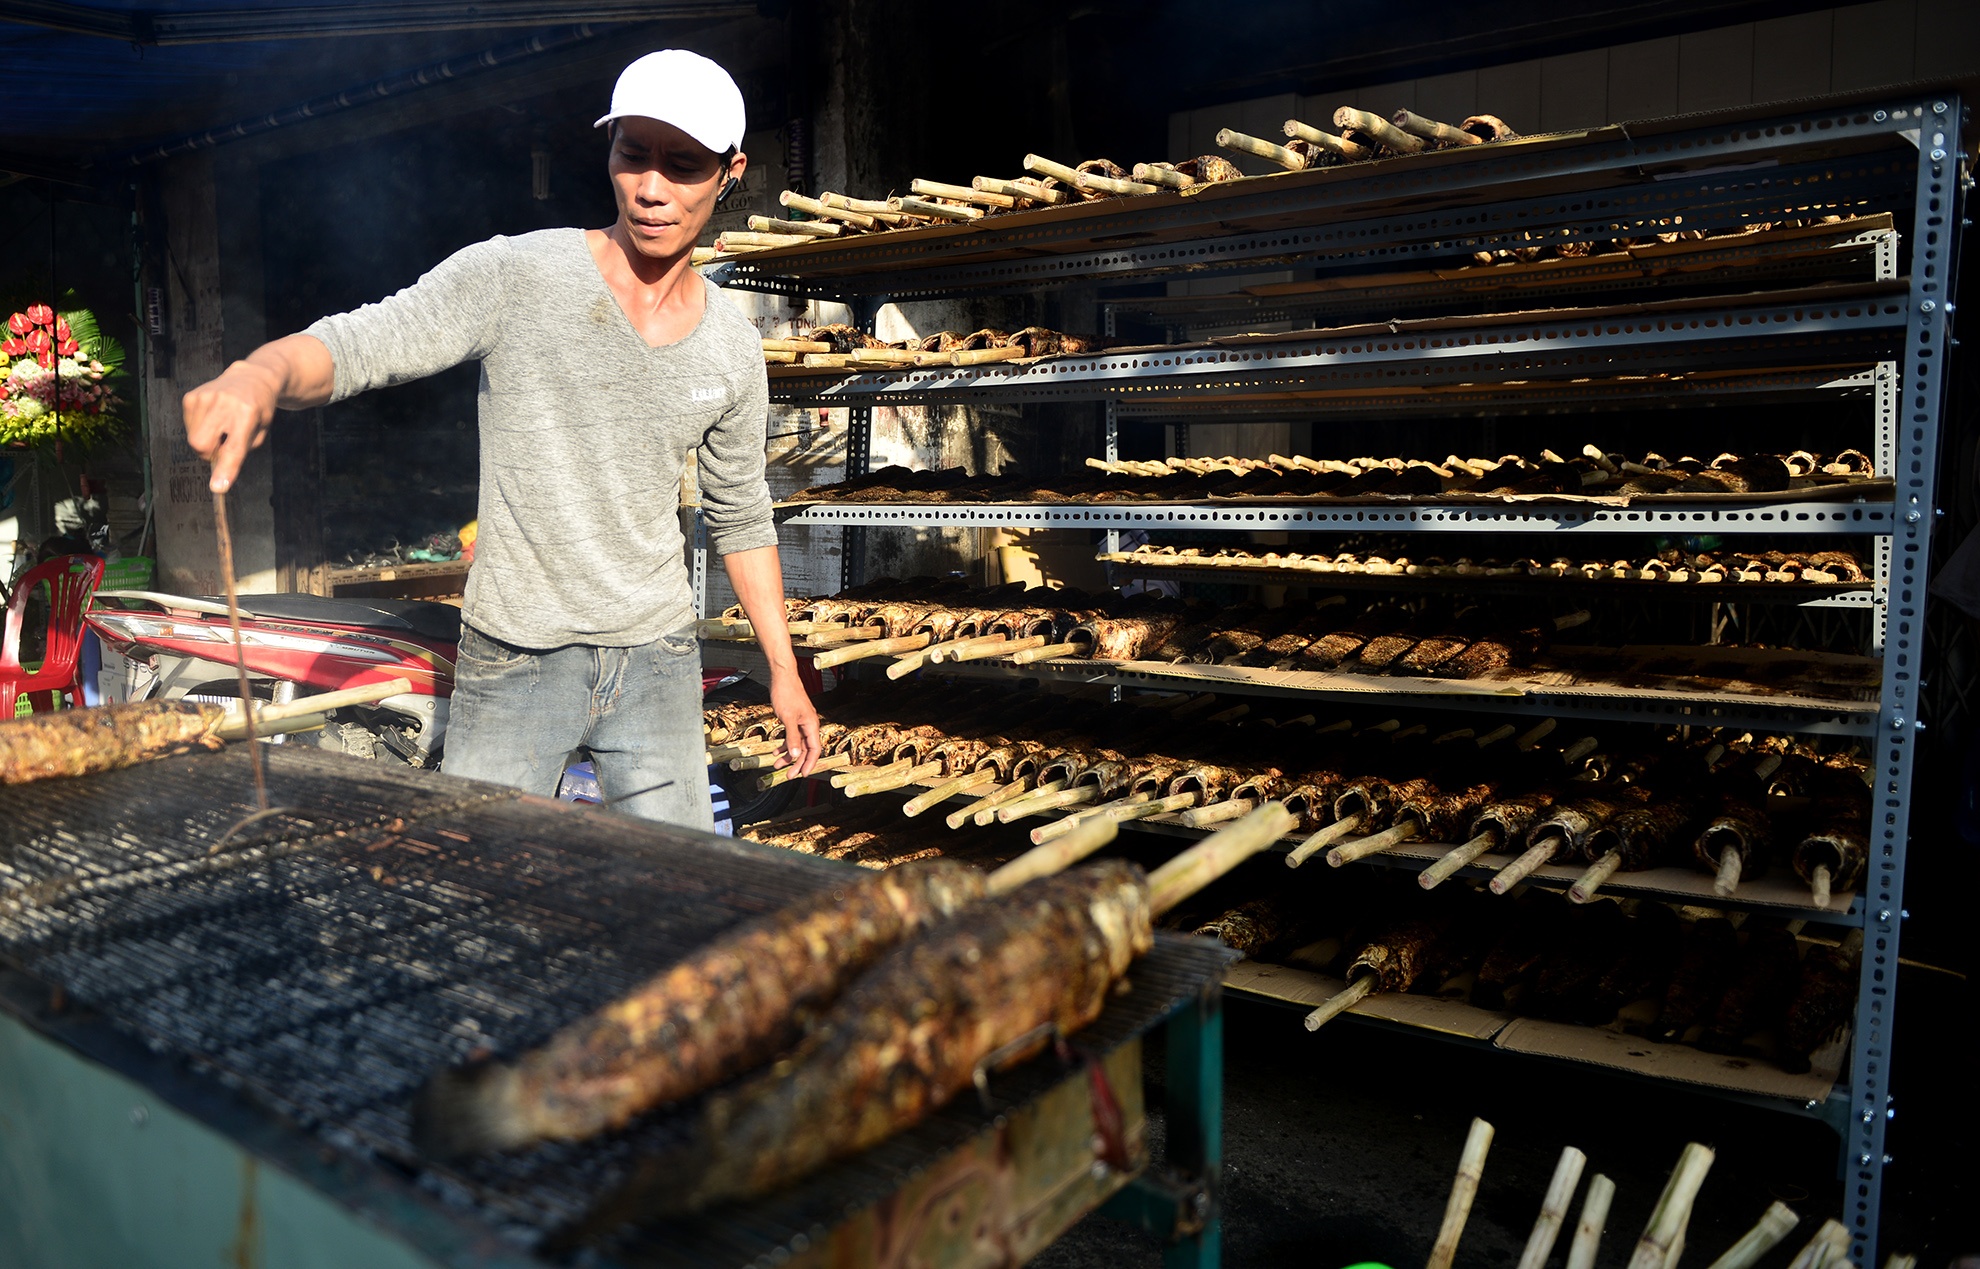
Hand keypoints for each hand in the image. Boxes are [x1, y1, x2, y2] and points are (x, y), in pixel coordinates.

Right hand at [183, 361, 280, 491]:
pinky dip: (199, 429)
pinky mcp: (191, 396)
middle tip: (223, 445)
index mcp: (247, 415)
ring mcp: (204, 398)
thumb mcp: (260, 431)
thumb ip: (240, 451)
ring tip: (221, 426)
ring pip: (193, 439)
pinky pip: (188, 426)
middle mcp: (224, 404)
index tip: (218, 487)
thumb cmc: (258, 410)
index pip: (233, 448)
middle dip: (210, 454)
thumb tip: (219, 474)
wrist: (251, 378)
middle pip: (202, 445)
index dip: (225, 469)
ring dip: (206, 441)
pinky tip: (213, 418)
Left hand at [769, 670, 821, 776]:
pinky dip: (784, 744)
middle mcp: (808, 725)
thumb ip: (791, 737)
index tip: (804, 775)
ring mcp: (801, 722)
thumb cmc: (786, 693)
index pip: (814, 750)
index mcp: (811, 725)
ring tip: (778, 765)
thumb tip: (794, 754)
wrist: (782, 677)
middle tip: (789, 775)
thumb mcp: (787, 718)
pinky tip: (776, 751)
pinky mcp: (793, 719)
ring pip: (797, 744)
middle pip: (805, 750)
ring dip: (788, 756)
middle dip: (797, 763)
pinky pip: (791, 736)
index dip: (809, 763)